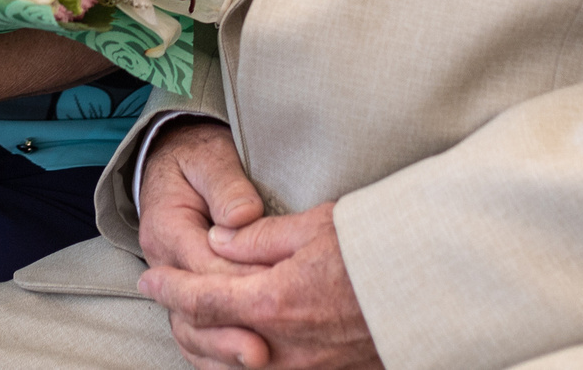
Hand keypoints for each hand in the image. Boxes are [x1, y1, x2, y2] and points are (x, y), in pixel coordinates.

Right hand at [135, 119, 269, 368]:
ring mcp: (170, 285)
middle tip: (263, 350)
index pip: (203, 263)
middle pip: (190, 309)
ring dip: (222, 350)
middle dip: (228, 330)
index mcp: (166, 226)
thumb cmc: (197, 159)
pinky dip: (218, 355)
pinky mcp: (184, 297)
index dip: (240, 280)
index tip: (276, 291)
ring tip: (257, 361)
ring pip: (189, 331)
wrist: (175, 162)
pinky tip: (247, 364)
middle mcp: (162, 263)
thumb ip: (227, 186)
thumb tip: (243, 216)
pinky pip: (195, 335)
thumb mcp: (210, 159)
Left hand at [141, 202, 378, 369]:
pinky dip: (240, 364)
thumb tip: (218, 240)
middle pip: (208, 343)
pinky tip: (240, 347)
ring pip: (233, 369)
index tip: (148, 278)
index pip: (202, 300)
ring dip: (206, 347)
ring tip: (193, 322)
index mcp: (273, 302)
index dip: (169, 288)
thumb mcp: (314, 227)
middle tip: (164, 297)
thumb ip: (257, 238)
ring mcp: (304, 369)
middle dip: (180, 319)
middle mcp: (282, 347)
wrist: (434, 290)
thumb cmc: (377, 250)